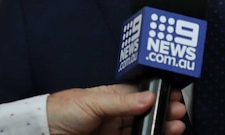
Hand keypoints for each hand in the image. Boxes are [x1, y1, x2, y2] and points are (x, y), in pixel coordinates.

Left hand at [46, 84, 185, 134]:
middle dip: (163, 112)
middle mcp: (115, 114)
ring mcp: (113, 131)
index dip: (158, 94)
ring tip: (176, 127)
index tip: (175, 95)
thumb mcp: (94, 102)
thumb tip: (149, 96)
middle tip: (179, 112)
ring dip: (159, 127)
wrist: (44, 132)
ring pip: (141, 129)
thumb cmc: (64, 110)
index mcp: (111, 97)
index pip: (140, 94)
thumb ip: (122, 102)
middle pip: (145, 113)